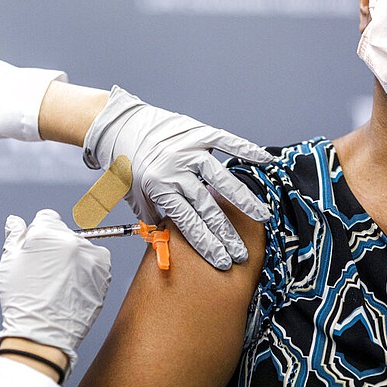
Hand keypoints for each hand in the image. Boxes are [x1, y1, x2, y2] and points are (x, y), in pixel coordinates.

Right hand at [0, 209, 111, 374]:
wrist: (43, 334)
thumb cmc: (23, 301)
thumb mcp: (9, 264)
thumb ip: (14, 236)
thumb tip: (15, 221)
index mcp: (46, 234)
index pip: (46, 218)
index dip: (39, 235)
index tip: (38, 252)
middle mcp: (72, 241)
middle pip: (64, 233)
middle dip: (56, 246)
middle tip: (47, 271)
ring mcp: (90, 256)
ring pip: (82, 247)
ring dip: (74, 257)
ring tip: (61, 282)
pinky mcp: (104, 272)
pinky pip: (97, 262)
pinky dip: (88, 270)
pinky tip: (74, 286)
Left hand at [83, 86, 273, 269]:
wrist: (122, 126)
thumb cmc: (128, 164)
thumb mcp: (134, 194)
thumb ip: (153, 217)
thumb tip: (168, 241)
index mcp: (158, 187)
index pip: (188, 222)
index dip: (206, 243)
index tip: (222, 260)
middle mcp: (175, 169)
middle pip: (207, 207)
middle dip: (225, 234)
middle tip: (241, 252)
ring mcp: (188, 150)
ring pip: (220, 178)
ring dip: (242, 200)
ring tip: (261, 216)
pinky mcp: (198, 133)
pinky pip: (226, 141)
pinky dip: (246, 150)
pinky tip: (264, 162)